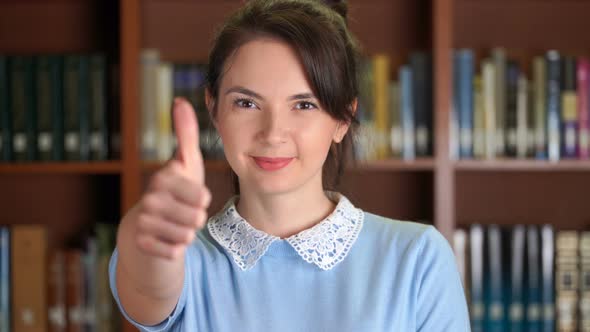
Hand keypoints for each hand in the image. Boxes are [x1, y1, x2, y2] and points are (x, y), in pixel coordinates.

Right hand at [133, 98, 210, 258]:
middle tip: (190, 215)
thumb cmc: (175, 191)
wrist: (149, 225)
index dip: (203, 201)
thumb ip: (186, 134)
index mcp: (164, 178)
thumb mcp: (185, 162)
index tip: (199, 198)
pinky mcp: (142, 244)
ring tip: (181, 227)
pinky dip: (178, 249)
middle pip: (195, 218)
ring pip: (186, 236)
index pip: (200, 196)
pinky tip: (172, 241)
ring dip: (189, 234)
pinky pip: (174, 252)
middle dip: (197, 219)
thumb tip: (180, 101)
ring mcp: (144, 222)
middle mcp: (150, 198)